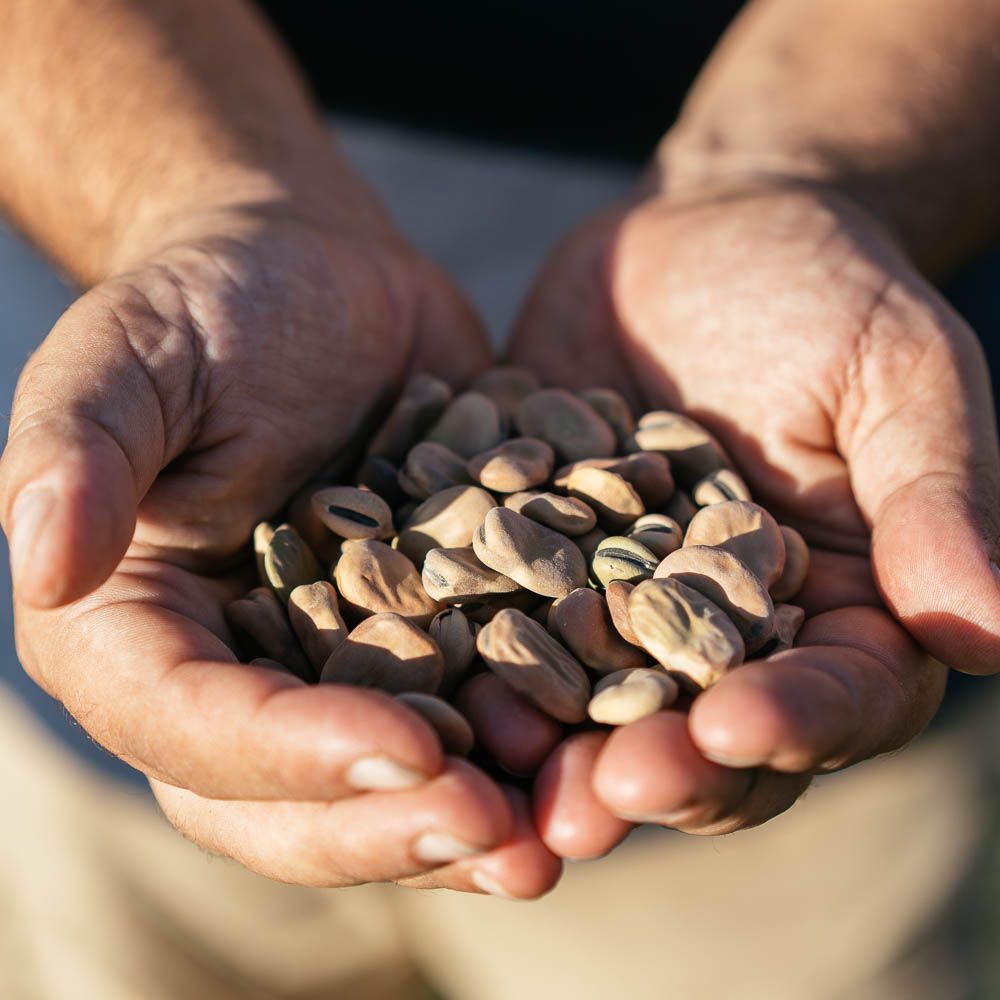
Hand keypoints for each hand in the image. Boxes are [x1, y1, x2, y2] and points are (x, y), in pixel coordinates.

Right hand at [1, 199, 559, 894]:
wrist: (318, 278)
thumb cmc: (210, 300)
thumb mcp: (132, 353)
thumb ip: (80, 449)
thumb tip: (43, 564)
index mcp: (139, 628)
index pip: (194, 724)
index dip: (294, 754)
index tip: (410, 749)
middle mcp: (231, 673)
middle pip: (288, 799)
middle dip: (391, 825)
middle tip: (500, 834)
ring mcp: (332, 667)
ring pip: (385, 784)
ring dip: (469, 825)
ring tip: (559, 835)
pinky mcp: (423, 637)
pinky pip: (466, 716)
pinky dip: (527, 749)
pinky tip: (602, 756)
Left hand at [509, 182, 999, 853]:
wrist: (702, 236)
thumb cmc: (827, 294)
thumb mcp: (898, 380)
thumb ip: (934, 503)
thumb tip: (995, 632)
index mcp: (834, 610)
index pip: (835, 699)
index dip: (793, 724)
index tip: (737, 724)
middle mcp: (722, 630)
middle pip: (700, 736)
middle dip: (653, 772)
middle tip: (596, 800)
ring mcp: (614, 602)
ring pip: (588, 703)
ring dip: (545, 746)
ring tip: (495, 762)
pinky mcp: (531, 556)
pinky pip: (497, 615)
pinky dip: (465, 648)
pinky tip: (419, 667)